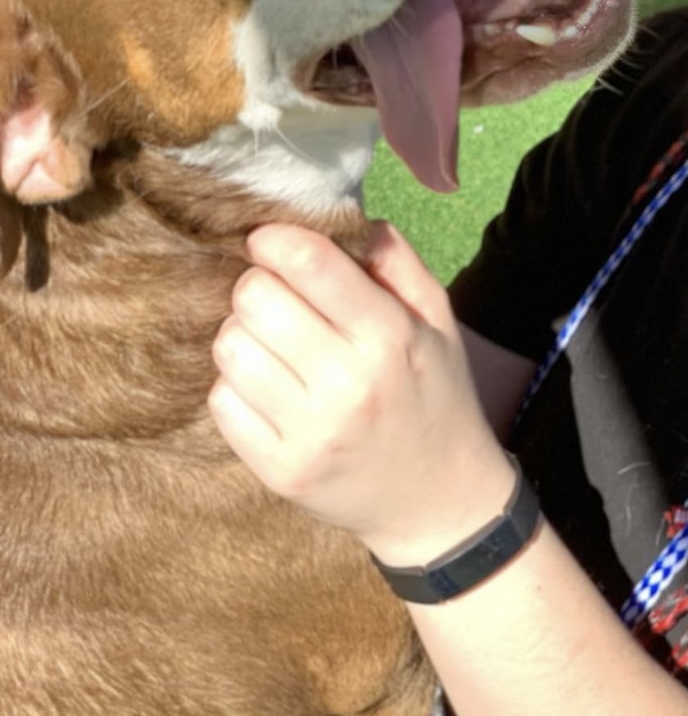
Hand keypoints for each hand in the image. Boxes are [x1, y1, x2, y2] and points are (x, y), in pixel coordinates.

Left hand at [208, 221, 516, 565]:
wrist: (438, 500)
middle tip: (278, 299)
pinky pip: (221, 403)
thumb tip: (341, 216)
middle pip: (255, 300)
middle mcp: (347, 384)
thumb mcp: (437, 319)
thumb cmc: (435, 394)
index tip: (267, 239)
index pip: (309, 264)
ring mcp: (309, 433)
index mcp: (389, 336)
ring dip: (244, 335)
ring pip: (230, 349)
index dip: (274, 239)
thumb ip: (395, 260)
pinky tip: (269, 389)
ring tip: (274, 345)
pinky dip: (236, 386)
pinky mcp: (280, 472)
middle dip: (258, 286)